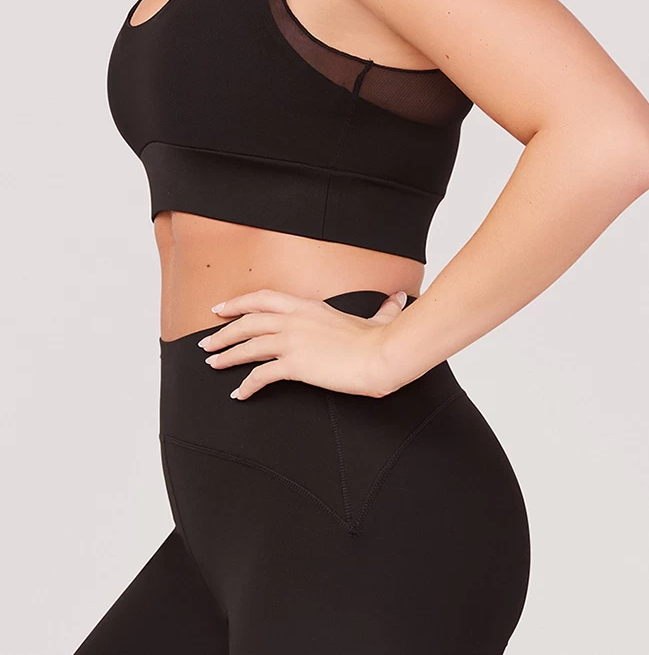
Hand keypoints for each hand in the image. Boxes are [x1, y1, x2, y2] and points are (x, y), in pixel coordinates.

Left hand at [197, 288, 408, 400]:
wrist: (382, 355)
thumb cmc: (380, 340)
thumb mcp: (378, 318)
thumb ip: (383, 309)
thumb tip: (399, 299)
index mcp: (308, 305)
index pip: (263, 298)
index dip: (238, 302)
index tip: (221, 308)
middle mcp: (294, 319)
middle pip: (247, 321)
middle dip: (223, 331)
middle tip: (206, 341)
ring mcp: (292, 340)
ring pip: (248, 345)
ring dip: (227, 355)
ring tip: (212, 364)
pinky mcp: (294, 364)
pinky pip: (261, 375)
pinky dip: (247, 386)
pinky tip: (239, 394)